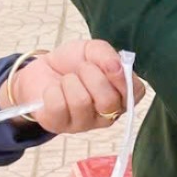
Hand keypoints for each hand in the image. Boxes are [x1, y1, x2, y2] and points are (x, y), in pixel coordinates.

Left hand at [0, 39, 127, 134]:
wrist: (41, 69)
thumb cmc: (72, 62)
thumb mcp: (92, 50)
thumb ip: (107, 54)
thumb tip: (117, 66)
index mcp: (122, 95)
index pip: (135, 94)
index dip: (122, 78)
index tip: (109, 63)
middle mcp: (108, 114)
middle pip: (108, 102)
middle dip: (92, 76)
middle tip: (82, 68)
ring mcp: (84, 124)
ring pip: (81, 102)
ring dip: (70, 82)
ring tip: (67, 79)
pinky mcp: (59, 126)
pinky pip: (58, 106)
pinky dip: (52, 90)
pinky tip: (53, 90)